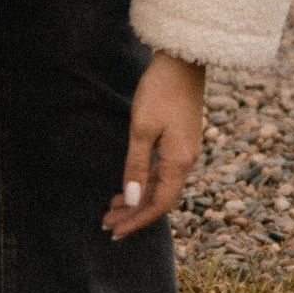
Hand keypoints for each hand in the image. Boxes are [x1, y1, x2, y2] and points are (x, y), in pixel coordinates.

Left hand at [107, 52, 203, 236]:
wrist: (182, 61)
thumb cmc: (160, 91)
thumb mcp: (141, 129)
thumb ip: (136, 166)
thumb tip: (133, 200)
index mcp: (179, 161)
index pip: (158, 204)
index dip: (137, 220)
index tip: (115, 231)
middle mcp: (186, 160)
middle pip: (160, 198)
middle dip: (134, 214)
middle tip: (107, 223)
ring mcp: (185, 151)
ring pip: (161, 186)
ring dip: (138, 199)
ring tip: (112, 207)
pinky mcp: (181, 141)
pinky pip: (164, 172)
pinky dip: (145, 182)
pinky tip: (131, 184)